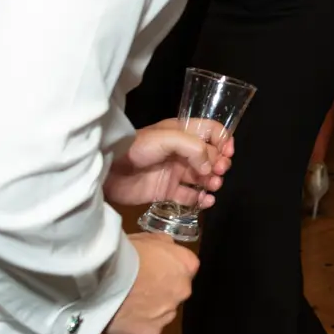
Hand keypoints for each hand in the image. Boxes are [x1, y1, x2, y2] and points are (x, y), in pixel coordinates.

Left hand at [103, 120, 234, 209]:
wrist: (108, 171)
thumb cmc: (136, 148)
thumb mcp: (167, 138)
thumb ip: (193, 148)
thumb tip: (210, 167)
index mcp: (183, 132)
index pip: (212, 132)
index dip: (223, 140)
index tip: (226, 153)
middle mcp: (182, 151)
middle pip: (211, 156)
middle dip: (220, 163)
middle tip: (218, 172)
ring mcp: (175, 172)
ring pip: (204, 177)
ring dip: (213, 181)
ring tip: (212, 186)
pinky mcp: (167, 191)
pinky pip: (191, 196)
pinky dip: (202, 199)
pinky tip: (206, 201)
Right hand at [106, 233, 198, 333]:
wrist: (102, 279)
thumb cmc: (124, 253)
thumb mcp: (146, 237)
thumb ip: (163, 245)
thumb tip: (165, 249)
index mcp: (187, 264)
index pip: (186, 267)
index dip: (167, 268)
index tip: (152, 269)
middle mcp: (184, 291)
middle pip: (176, 291)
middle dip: (161, 290)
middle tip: (138, 287)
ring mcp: (168, 315)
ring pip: (162, 312)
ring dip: (150, 309)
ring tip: (126, 302)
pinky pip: (146, 329)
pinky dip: (136, 325)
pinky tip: (121, 316)